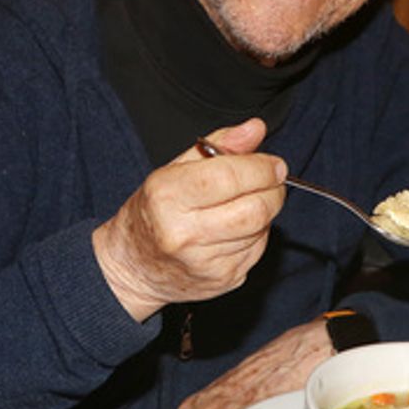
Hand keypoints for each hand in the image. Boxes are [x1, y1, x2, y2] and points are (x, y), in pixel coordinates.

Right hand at [92, 118, 286, 320]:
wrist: (133, 267)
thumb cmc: (154, 211)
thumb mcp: (175, 169)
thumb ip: (218, 145)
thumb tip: (256, 129)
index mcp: (167, 196)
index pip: (229, 177)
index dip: (261, 168)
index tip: (275, 164)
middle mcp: (183, 233)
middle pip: (254, 209)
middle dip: (273, 191)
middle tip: (271, 181)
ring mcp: (204, 262)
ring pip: (260, 230)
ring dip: (264, 212)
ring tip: (244, 204)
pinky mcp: (221, 280)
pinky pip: (257, 250)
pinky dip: (256, 234)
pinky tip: (236, 229)